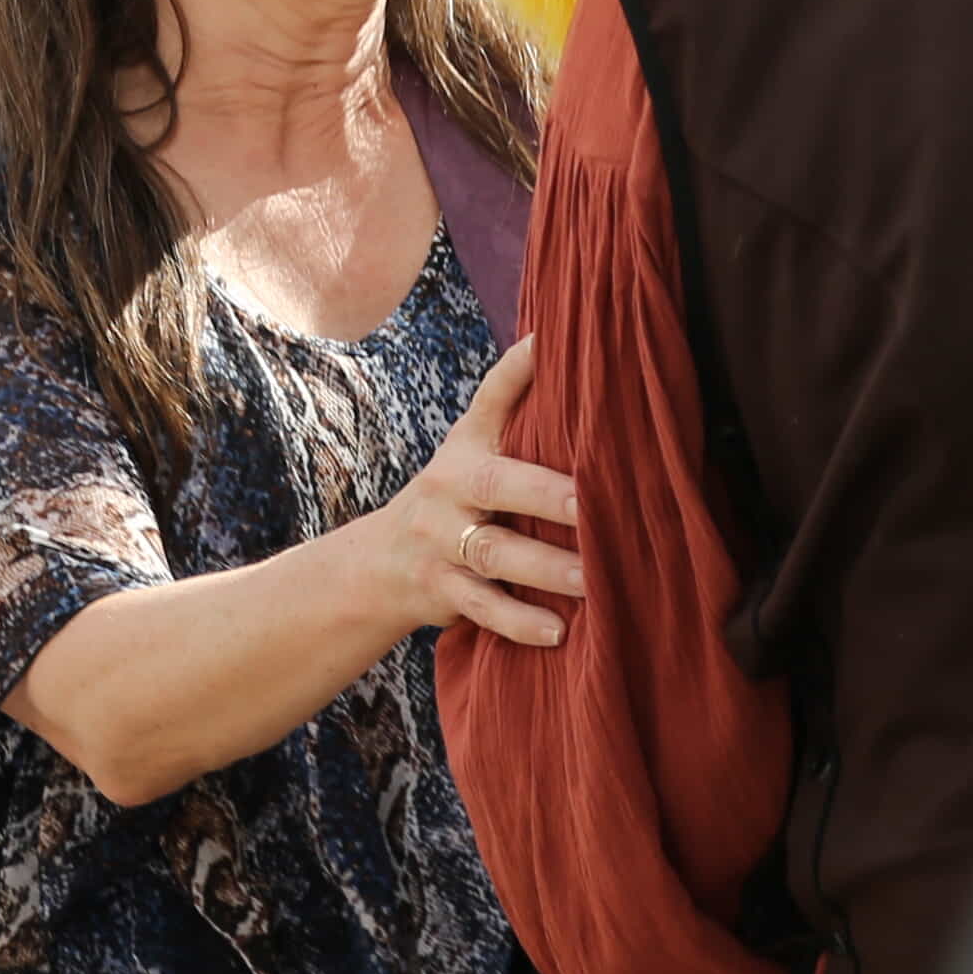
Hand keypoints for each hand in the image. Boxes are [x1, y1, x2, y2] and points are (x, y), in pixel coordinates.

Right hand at [343, 347, 584, 648]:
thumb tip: (580, 361)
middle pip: (496, 484)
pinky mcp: (440, 589)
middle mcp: (449, 486)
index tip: (551, 342)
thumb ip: (518, 418)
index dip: (519, 368)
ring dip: (545, 566)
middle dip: (544, 493)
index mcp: (467, 446)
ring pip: (492, 551)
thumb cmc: (456, 499)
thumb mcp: (472, 452)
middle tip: (591, 501)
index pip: (492, 398)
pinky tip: (558, 631)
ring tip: (592, 578)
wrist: (380, 564)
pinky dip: (519, 620)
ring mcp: (440, 539)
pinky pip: (481, 606)